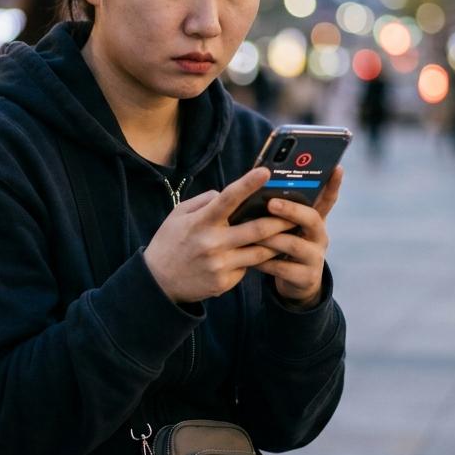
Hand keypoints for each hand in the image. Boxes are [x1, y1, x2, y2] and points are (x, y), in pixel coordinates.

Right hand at [143, 168, 296, 304]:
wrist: (158, 283)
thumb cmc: (170, 243)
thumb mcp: (178, 215)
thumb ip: (204, 202)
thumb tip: (226, 194)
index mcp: (201, 222)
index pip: (228, 198)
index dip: (248, 183)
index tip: (266, 171)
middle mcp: (212, 243)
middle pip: (257, 229)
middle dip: (280, 220)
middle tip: (296, 213)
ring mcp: (219, 265)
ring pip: (259, 252)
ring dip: (276, 242)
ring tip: (289, 234)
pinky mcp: (224, 283)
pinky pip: (247, 268)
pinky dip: (253, 260)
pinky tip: (259, 255)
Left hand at [253, 165, 343, 307]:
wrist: (295, 284)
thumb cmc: (285, 247)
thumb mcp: (287, 228)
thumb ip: (280, 210)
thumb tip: (258, 182)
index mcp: (315, 221)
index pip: (328, 199)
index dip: (333, 184)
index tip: (337, 167)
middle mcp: (319, 236)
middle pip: (311, 219)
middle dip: (291, 210)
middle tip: (271, 203)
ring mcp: (315, 257)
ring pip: (294, 244)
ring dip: (272, 237)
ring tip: (253, 232)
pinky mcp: (306, 277)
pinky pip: (283, 267)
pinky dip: (265, 262)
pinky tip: (251, 259)